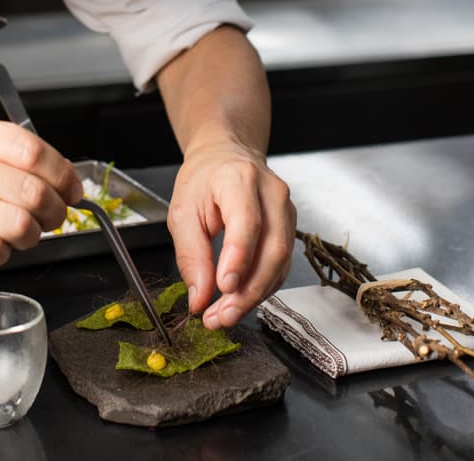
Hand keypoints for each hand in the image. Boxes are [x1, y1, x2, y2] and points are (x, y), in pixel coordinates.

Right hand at [0, 109, 81, 269]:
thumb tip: (50, 168)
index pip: (32, 150)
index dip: (64, 173)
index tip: (72, 187)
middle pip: (33, 189)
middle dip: (56, 210)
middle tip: (56, 217)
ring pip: (19, 223)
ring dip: (33, 236)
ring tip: (24, 234)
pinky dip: (4, 254)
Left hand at [166, 140, 295, 329]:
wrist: (226, 159)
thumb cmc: (204, 181)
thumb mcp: (183, 213)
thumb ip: (191, 256)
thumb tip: (200, 298)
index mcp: (240, 179)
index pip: (248, 221)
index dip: (239, 257)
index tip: (224, 287)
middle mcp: (272, 193)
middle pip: (273, 247)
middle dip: (248, 289)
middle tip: (222, 315)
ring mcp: (287, 211)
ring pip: (281, 261)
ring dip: (254, 295)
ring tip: (224, 315)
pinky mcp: (290, 228)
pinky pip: (281, 265)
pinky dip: (262, 288)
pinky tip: (240, 301)